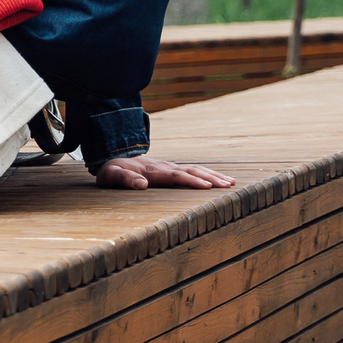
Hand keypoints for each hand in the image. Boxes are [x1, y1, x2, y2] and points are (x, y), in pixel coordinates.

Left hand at [94, 155, 235, 190]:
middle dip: (210, 177)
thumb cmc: (111, 170)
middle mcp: (164, 166)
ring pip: (194, 168)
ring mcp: (169, 166)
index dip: (191, 181)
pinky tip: (219, 179)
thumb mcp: (111, 175)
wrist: (113, 156)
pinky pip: (192, 169)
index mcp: (152, 171)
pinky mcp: (171, 168)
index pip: (175, 176)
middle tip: (228, 185)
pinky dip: (207, 173)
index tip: (207, 186)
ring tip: (230, 182)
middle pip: (190, 170)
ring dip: (212, 175)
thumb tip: (141, 184)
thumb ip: (124, 179)